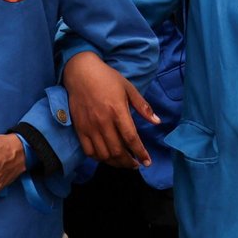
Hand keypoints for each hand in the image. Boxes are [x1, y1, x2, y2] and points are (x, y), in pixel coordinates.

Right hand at [62, 51, 158, 168]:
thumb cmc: (107, 78)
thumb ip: (143, 106)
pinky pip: (89, 151)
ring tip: (123, 162)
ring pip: (103, 154)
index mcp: (118, 111)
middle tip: (135, 165)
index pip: (131, 138)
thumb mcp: (129, 88)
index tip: (147, 162)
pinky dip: (99, 158)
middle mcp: (103, 122)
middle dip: (129, 162)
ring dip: (115, 163)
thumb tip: (157, 122)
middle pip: (117, 151)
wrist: (81, 72)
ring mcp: (90, 127)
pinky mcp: (80, 129)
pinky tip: (106, 157)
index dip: (141, 153)